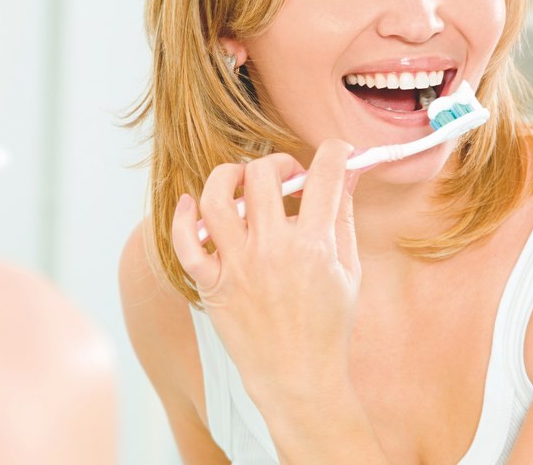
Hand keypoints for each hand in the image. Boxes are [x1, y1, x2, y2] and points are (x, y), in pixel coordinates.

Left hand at [172, 139, 360, 408]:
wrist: (298, 381)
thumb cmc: (328, 328)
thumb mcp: (349, 271)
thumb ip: (344, 219)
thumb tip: (347, 178)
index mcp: (315, 246)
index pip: (326, 176)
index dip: (336, 152)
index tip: (337, 152)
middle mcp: (273, 250)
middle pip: (263, 176)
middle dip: (278, 163)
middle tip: (286, 176)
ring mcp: (238, 267)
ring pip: (216, 199)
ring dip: (227, 177)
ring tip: (240, 180)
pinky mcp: (213, 286)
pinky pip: (185, 243)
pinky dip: (183, 217)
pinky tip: (191, 203)